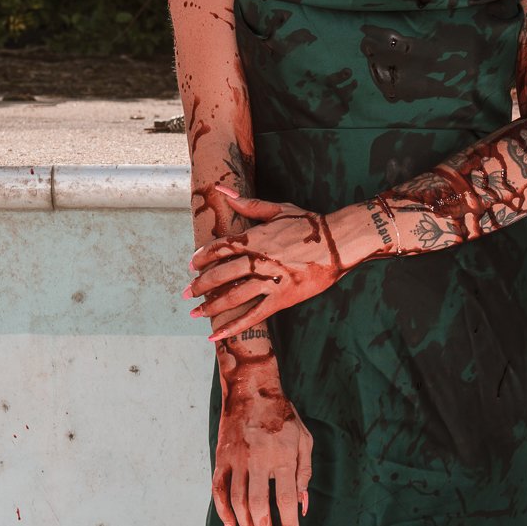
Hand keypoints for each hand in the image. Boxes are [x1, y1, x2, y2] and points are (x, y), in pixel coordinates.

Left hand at [187, 188, 349, 340]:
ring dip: (211, 306)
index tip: (191, 266)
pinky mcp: (283, 298)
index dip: (202, 257)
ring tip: (196, 313)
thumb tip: (221, 190)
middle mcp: (259, 260)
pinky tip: (217, 335)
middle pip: (221, 274)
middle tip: (187, 293)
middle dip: (201, 285)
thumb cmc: (309, 224)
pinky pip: (254, 315)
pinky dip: (234, 326)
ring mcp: (271, 280)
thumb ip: (248, 203)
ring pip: (233, 296)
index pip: (220, 248)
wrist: (339, 242)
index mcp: (256, 238)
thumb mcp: (278, 209)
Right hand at [212, 378, 312, 525]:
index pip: (285, 502)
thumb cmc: (283, 416)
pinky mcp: (222, 459)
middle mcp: (258, 461)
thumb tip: (301, 507)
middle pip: (258, 509)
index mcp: (283, 458)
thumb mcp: (305, 440)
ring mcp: (236, 461)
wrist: (251, 389)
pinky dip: (224, 514)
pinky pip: (219, 492)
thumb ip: (305, 474)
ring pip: (237, 504)